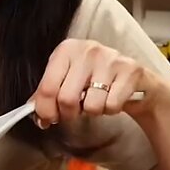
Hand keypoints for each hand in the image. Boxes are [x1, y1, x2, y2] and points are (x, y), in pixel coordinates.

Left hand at [32, 39, 163, 127]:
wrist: (133, 78)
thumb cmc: (94, 79)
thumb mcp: (67, 79)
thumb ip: (47, 94)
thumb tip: (36, 115)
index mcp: (65, 50)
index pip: (47, 88)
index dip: (45, 110)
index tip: (48, 120)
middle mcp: (87, 50)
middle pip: (67, 99)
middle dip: (68, 114)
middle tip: (75, 112)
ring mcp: (110, 58)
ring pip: (91, 105)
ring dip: (92, 111)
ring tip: (97, 100)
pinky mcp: (130, 70)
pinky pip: (111, 106)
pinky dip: (111, 110)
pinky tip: (113, 98)